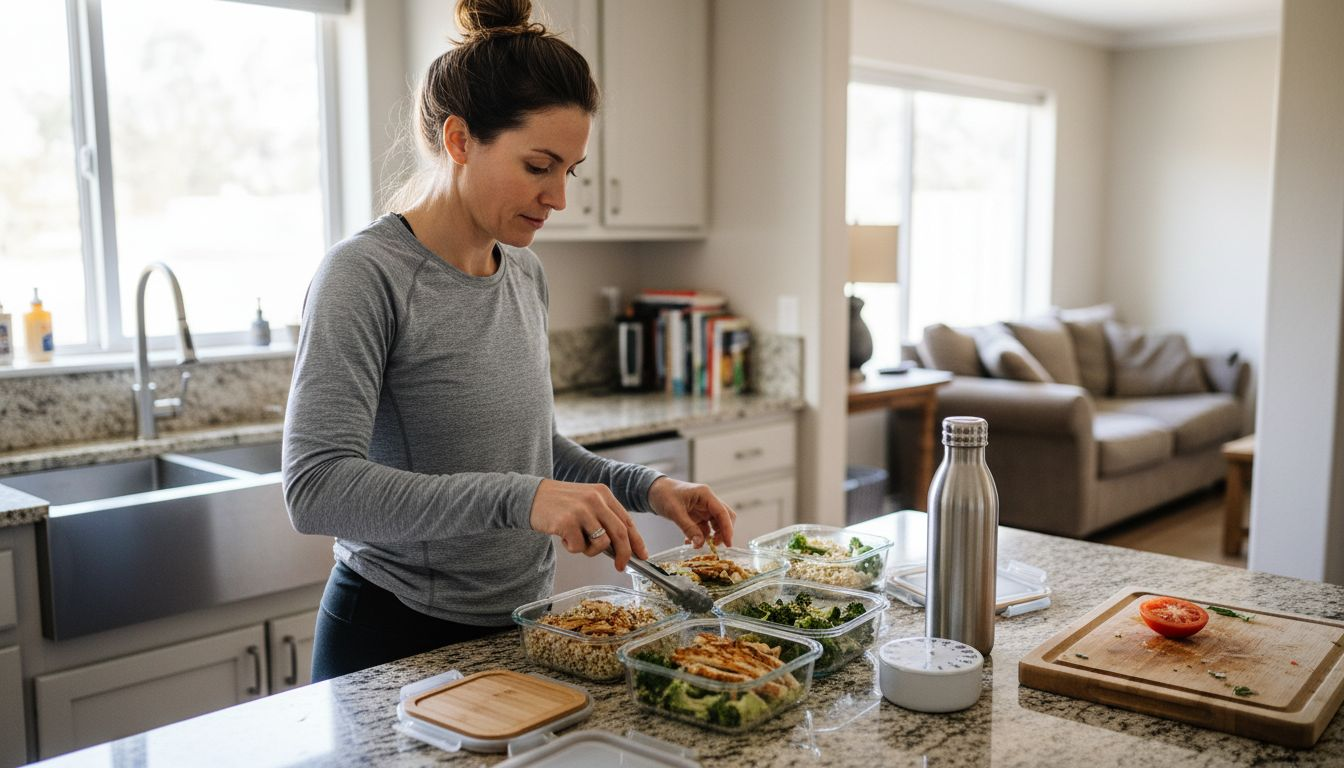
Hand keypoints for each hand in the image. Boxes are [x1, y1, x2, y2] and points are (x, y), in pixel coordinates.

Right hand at [529, 479, 648, 571]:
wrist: (530, 496)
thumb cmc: (559, 504)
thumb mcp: (586, 502)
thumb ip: (603, 519)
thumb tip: (621, 546)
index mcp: (603, 493)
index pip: (627, 520)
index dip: (637, 541)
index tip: (642, 555)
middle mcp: (595, 499)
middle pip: (620, 533)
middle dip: (624, 554)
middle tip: (620, 566)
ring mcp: (581, 510)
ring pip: (601, 543)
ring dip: (590, 550)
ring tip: (576, 540)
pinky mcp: (567, 521)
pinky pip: (578, 547)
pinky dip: (571, 547)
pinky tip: (562, 536)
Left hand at [647, 477, 735, 548]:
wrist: (653, 491)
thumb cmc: (664, 494)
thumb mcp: (675, 512)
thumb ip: (688, 528)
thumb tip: (700, 543)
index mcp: (705, 495)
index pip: (722, 512)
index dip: (728, 529)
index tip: (728, 543)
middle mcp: (707, 501)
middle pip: (724, 518)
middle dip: (722, 533)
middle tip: (714, 545)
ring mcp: (703, 508)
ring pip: (716, 525)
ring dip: (710, 537)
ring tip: (697, 545)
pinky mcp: (698, 515)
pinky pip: (704, 528)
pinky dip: (700, 537)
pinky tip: (690, 542)